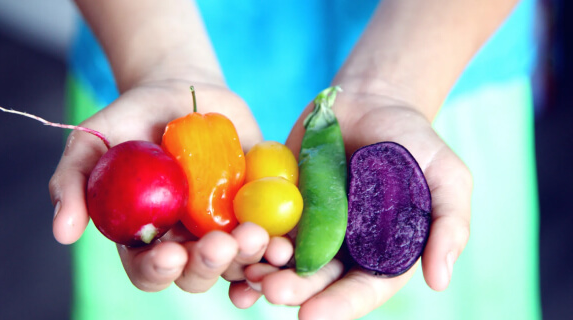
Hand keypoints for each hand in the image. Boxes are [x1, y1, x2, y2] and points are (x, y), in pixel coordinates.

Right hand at [48, 80, 267, 292]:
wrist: (183, 91)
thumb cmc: (132, 118)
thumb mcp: (93, 141)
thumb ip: (73, 182)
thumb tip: (63, 233)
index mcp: (145, 236)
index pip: (149, 270)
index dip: (158, 271)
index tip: (170, 253)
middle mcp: (186, 241)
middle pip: (198, 274)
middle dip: (209, 265)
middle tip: (220, 244)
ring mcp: (224, 227)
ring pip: (238, 262)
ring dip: (249, 258)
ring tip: (256, 237)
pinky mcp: (256, 209)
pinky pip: (271, 237)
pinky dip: (278, 247)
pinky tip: (284, 245)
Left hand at [231, 91, 471, 318]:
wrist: (372, 102)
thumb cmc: (415, 142)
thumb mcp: (447, 176)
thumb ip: (449, 224)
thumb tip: (440, 280)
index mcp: (381, 253)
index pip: (362, 289)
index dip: (339, 305)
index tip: (312, 316)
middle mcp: (343, 247)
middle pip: (317, 279)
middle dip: (294, 289)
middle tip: (271, 291)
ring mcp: (310, 225)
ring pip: (285, 259)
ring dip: (264, 270)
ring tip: (247, 273)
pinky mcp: (283, 201)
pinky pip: (263, 224)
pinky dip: (247, 237)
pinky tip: (230, 243)